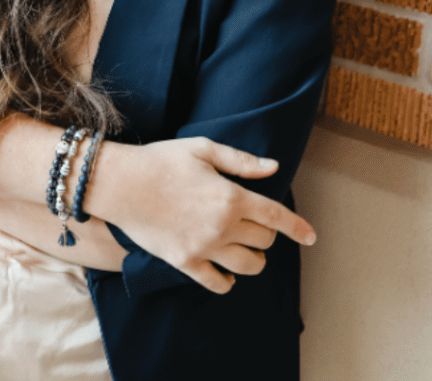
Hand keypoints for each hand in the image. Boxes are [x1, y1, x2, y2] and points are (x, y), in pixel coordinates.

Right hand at [94, 137, 315, 293]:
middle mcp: (222, 226)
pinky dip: (228, 279)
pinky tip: (225, 268)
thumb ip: (241, 162)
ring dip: (253, 257)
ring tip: (243, 246)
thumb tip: (273, 168)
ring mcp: (204, 248)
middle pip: (264, 240)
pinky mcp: (184, 263)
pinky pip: (218, 283)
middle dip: (266, 232)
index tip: (311, 236)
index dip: (298, 227)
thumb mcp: (203, 149)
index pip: (276, 216)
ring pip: (248, 265)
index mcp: (230, 196)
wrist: (121, 183)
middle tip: (252, 220)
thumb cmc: (162, 160)